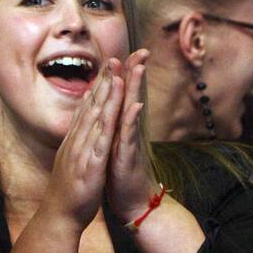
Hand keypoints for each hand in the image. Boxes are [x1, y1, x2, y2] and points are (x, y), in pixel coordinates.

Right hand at [40, 60, 124, 230]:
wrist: (59, 216)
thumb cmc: (68, 191)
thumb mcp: (71, 160)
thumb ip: (75, 142)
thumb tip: (79, 125)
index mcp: (74, 139)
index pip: (87, 106)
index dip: (98, 85)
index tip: (108, 66)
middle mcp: (77, 140)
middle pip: (92, 105)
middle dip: (104, 81)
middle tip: (114, 57)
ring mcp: (84, 151)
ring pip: (98, 117)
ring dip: (108, 95)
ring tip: (118, 73)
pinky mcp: (92, 165)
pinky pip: (104, 140)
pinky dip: (112, 122)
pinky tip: (121, 108)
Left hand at [104, 50, 155, 223]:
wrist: (132, 202)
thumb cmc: (121, 173)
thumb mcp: (114, 144)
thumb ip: (115, 125)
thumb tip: (112, 107)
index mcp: (120, 126)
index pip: (122, 95)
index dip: (124, 74)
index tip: (124, 52)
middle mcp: (127, 130)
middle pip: (131, 96)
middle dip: (134, 73)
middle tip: (140, 50)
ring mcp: (129, 142)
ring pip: (132, 111)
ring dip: (135, 90)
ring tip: (138, 68)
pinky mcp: (128, 156)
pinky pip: (130, 136)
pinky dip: (132, 121)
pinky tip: (135, 106)